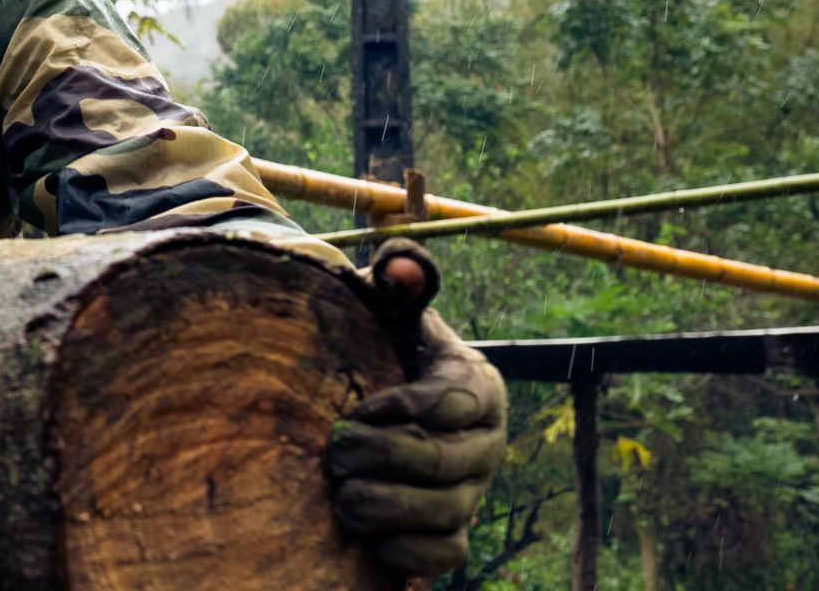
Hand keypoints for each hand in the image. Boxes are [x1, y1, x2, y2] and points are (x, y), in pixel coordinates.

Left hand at [325, 239, 507, 575]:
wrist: (368, 397)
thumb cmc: (381, 344)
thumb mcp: (388, 306)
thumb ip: (398, 276)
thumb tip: (400, 263)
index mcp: (477, 387)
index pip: (454, 403)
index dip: (405, 409)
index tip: (356, 408)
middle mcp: (484, 444)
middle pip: (448, 462)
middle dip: (387, 458)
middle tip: (334, 451)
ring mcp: (469, 491)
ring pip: (447, 512)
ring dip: (390, 508)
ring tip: (342, 497)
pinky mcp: (449, 532)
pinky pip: (443, 555)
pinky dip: (407, 552)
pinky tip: (365, 537)